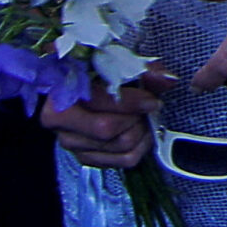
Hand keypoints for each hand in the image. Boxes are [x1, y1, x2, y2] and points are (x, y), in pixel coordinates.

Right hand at [42, 70, 171, 168]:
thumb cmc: (104, 78)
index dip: (130, 102)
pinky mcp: (87, 158)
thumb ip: (145, 71)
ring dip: (141, 131)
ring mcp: (72, 143)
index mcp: (63, 93)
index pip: (99, 103)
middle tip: (145, 108)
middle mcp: (60, 122)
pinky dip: (141, 146)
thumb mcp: (122, 66)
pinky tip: (140, 132)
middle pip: (107, 129)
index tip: (151, 100)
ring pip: (120, 145)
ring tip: (142, 117)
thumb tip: (166, 79)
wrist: (88, 95)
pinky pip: (125, 160)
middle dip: (134, 117)